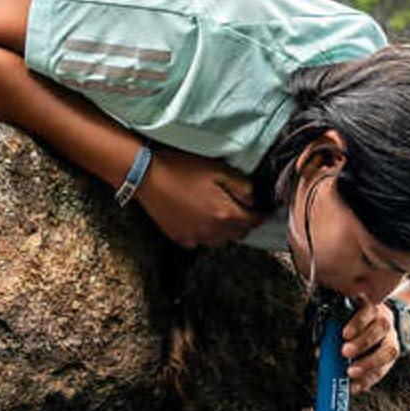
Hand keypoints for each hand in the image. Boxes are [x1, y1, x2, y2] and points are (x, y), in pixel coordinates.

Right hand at [135, 145, 266, 247]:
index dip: (262, 214)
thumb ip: (242, 186)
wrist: (146, 176)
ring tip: (220, 214)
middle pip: (239, 234)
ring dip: (226, 230)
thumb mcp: (218, 169)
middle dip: (245, 222)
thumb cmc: (181, 168)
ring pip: (220, 241)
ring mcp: (194, 237)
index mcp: (225, 213)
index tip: (263, 209)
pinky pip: (200, 242)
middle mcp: (212, 231)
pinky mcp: (179, 237)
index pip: (254, 221)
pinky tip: (200, 219)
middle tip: (243, 209)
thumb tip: (254, 198)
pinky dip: (205, 234)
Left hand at [341, 299, 400, 391]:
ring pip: (389, 350)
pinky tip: (355, 386)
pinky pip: (385, 369)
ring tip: (351, 373)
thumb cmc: (351, 320)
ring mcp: (392, 338)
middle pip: (381, 329)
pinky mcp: (392, 355)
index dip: (358, 322)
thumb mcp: (342, 319)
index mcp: (371, 307)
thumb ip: (332, 330)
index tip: (344, 334)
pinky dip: (369, 380)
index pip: (368, 310)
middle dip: (362, 343)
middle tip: (344, 353)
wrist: (375, 323)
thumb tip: (320, 351)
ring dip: (368, 364)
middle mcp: (385, 320)